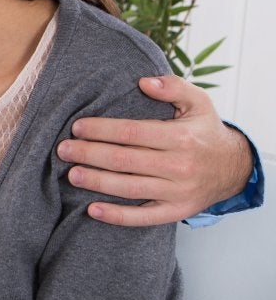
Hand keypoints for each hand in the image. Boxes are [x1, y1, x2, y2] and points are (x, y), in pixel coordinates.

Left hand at [56, 75, 254, 226]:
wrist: (235, 168)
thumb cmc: (205, 131)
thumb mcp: (199, 102)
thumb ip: (173, 87)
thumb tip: (144, 82)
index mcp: (181, 138)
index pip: (132, 133)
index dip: (101, 130)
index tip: (77, 127)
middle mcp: (179, 166)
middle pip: (124, 160)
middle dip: (89, 154)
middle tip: (63, 149)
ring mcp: (177, 192)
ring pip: (129, 188)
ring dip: (96, 182)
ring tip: (71, 174)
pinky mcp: (176, 211)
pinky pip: (144, 217)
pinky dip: (117, 216)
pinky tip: (92, 210)